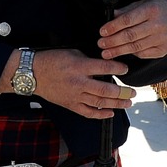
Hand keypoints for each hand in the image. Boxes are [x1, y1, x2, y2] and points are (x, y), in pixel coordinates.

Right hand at [11, 48, 133, 119]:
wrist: (32, 74)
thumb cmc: (51, 60)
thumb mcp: (71, 52)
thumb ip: (88, 59)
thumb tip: (103, 65)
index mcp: (79, 66)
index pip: (104, 68)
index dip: (117, 69)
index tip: (125, 69)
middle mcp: (79, 83)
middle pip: (105, 90)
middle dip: (122, 92)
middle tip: (133, 92)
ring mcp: (75, 96)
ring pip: (99, 103)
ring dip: (116, 104)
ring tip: (128, 103)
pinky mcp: (70, 105)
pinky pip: (88, 113)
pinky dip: (100, 114)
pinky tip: (110, 113)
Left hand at [97, 0, 166, 60]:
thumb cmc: (157, 9)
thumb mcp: (143, 3)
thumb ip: (127, 10)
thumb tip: (110, 17)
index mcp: (151, 10)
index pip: (128, 20)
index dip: (113, 27)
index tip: (102, 32)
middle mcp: (158, 25)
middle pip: (130, 36)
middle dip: (113, 41)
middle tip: (100, 44)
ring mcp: (162, 39)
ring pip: (135, 47)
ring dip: (118, 51)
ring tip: (106, 53)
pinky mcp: (163, 50)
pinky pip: (142, 54)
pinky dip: (131, 53)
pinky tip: (122, 52)